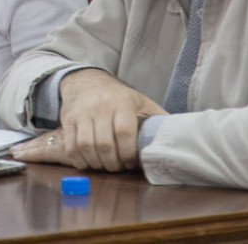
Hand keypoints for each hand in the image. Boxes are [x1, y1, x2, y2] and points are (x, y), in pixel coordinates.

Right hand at [9, 68, 164, 171]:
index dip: (129, 153)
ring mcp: (82, 113)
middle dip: (113, 163)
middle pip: (105, 143)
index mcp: (122, 103)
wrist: (85, 81)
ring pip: (86, 146)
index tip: (132, 162)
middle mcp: (100, 107)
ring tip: (105, 165)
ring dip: (97, 163)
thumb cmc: (118, 96)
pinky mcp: (68, 120)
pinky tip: (89, 162)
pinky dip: (80, 160)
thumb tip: (179, 136)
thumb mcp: (140, 101)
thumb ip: (156, 117)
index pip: (125, 132)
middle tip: (118, 167)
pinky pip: (71, 146)